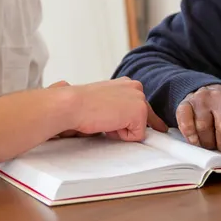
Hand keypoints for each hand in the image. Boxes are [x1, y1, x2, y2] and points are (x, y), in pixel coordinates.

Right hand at [51, 79, 167, 141]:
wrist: (73, 104)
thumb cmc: (81, 105)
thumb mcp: (104, 101)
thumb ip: (119, 106)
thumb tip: (129, 122)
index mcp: (128, 83)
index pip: (140, 106)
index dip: (137, 120)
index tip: (146, 126)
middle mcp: (137, 88)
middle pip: (146, 118)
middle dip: (129, 125)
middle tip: (107, 120)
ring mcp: (140, 99)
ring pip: (139, 128)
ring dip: (122, 130)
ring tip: (104, 120)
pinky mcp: (140, 112)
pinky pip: (137, 136)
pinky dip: (122, 136)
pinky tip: (108, 124)